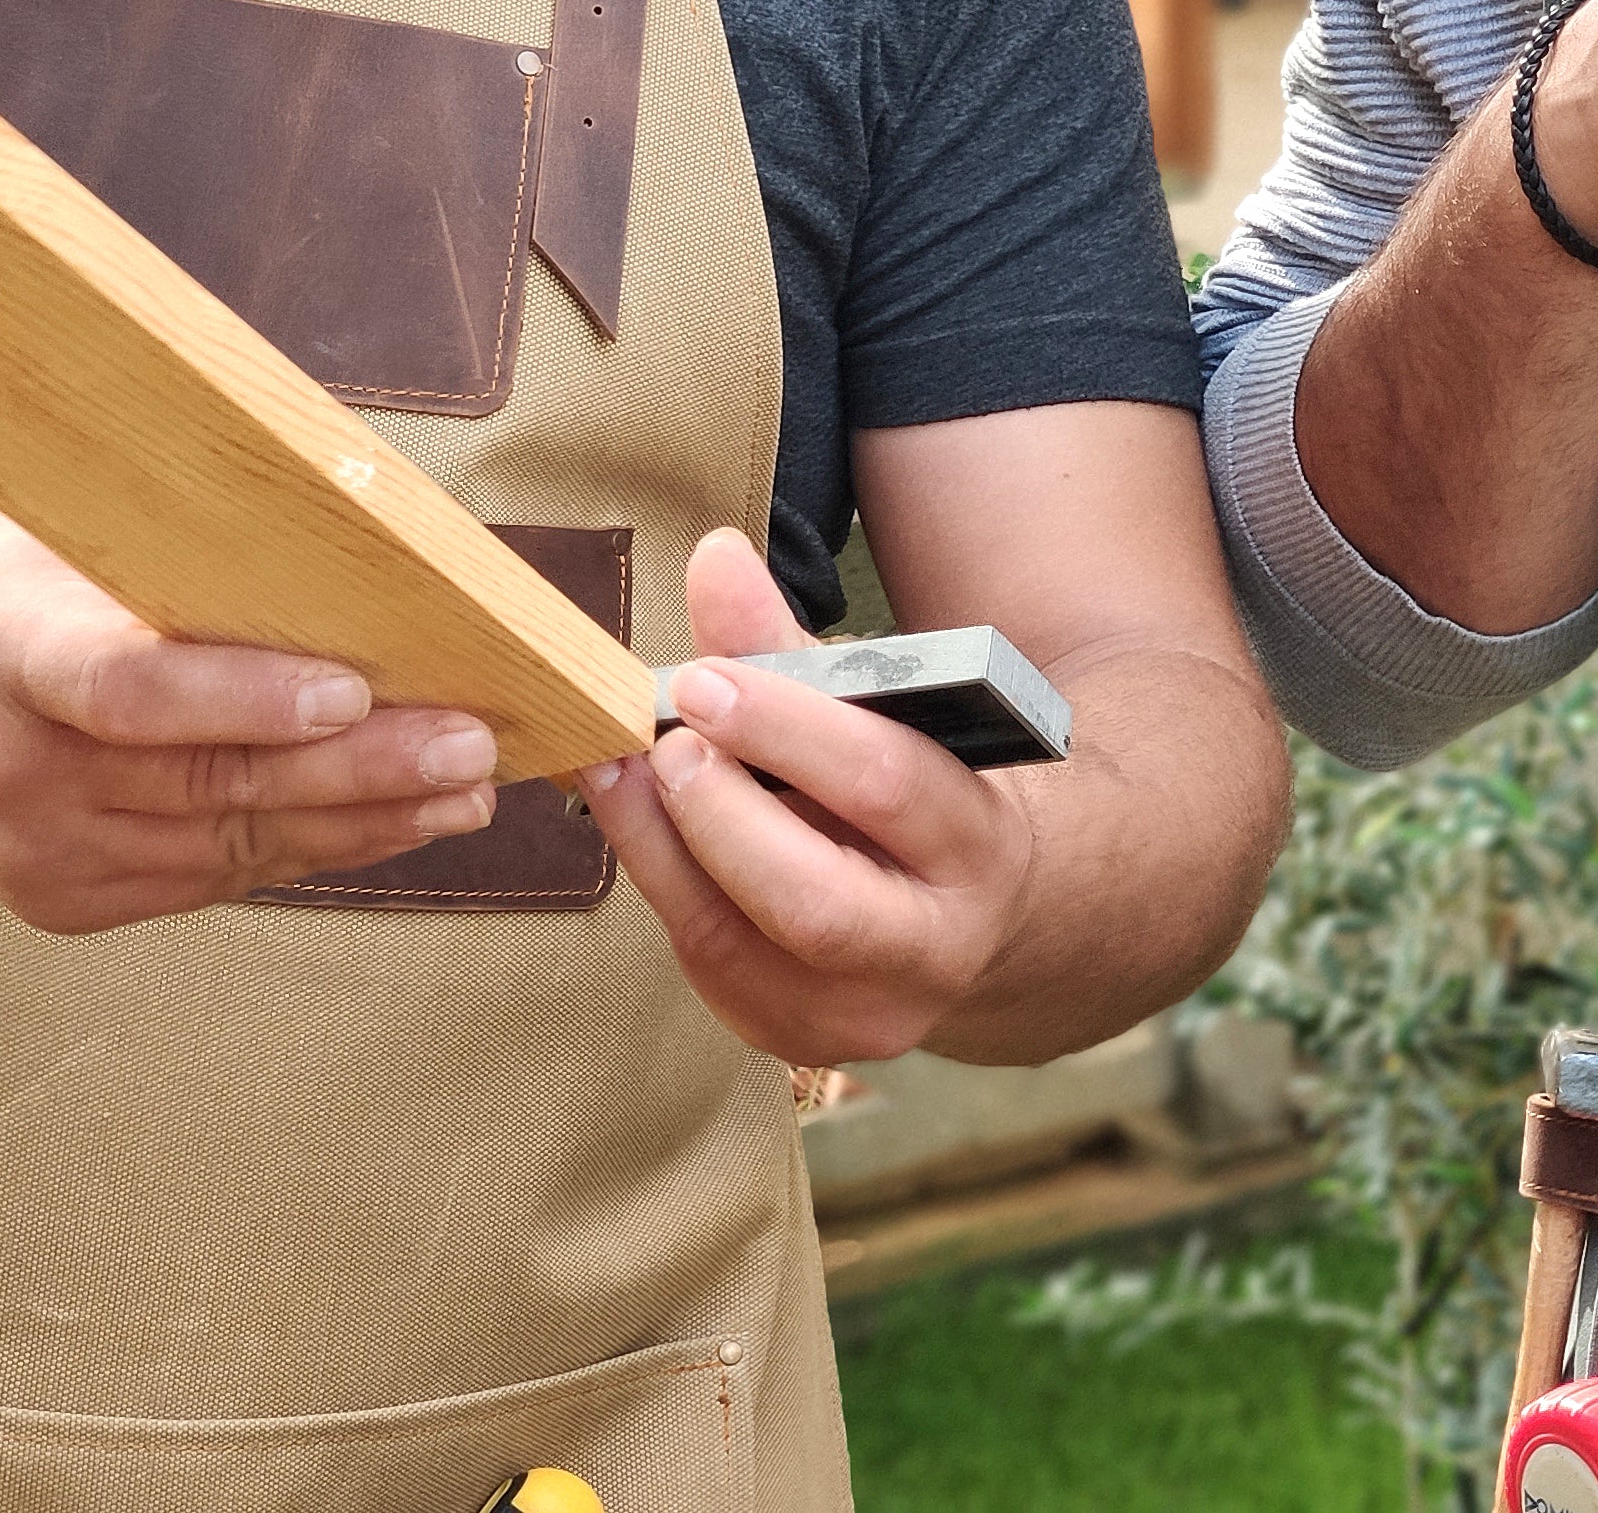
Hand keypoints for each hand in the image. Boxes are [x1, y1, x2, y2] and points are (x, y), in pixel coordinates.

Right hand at [0, 514, 499, 933]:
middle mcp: (14, 764)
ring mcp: (38, 846)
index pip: (126, 687)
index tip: (351, 691)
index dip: (243, 697)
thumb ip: (205, 564)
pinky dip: (318, 850)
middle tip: (465, 745)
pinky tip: (396, 824)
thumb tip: (381, 552)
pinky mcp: (74, 898)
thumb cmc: (57, 591)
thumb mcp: (102, 549)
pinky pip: (219, 878)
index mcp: (14, 650)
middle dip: (360, 766)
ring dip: (365, 819)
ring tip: (462, 790)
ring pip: (232, 841)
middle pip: (209, 778)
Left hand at [579, 529, 1032, 1065]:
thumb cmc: (914, 789)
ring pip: (739, 945)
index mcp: (981, 847)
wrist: (977, 909)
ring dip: (662, 849)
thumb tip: (712, 556)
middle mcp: (936, 947)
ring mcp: (866, 1014)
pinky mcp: (800, 1041)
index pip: (888, 787)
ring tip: (616, 771)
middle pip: (811, 900)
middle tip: (660, 744)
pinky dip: (665, 889)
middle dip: (719, 816)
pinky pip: (709, 969)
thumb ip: (790, 644)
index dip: (787, 731)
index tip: (703, 679)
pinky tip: (637, 824)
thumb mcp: (878, 713)